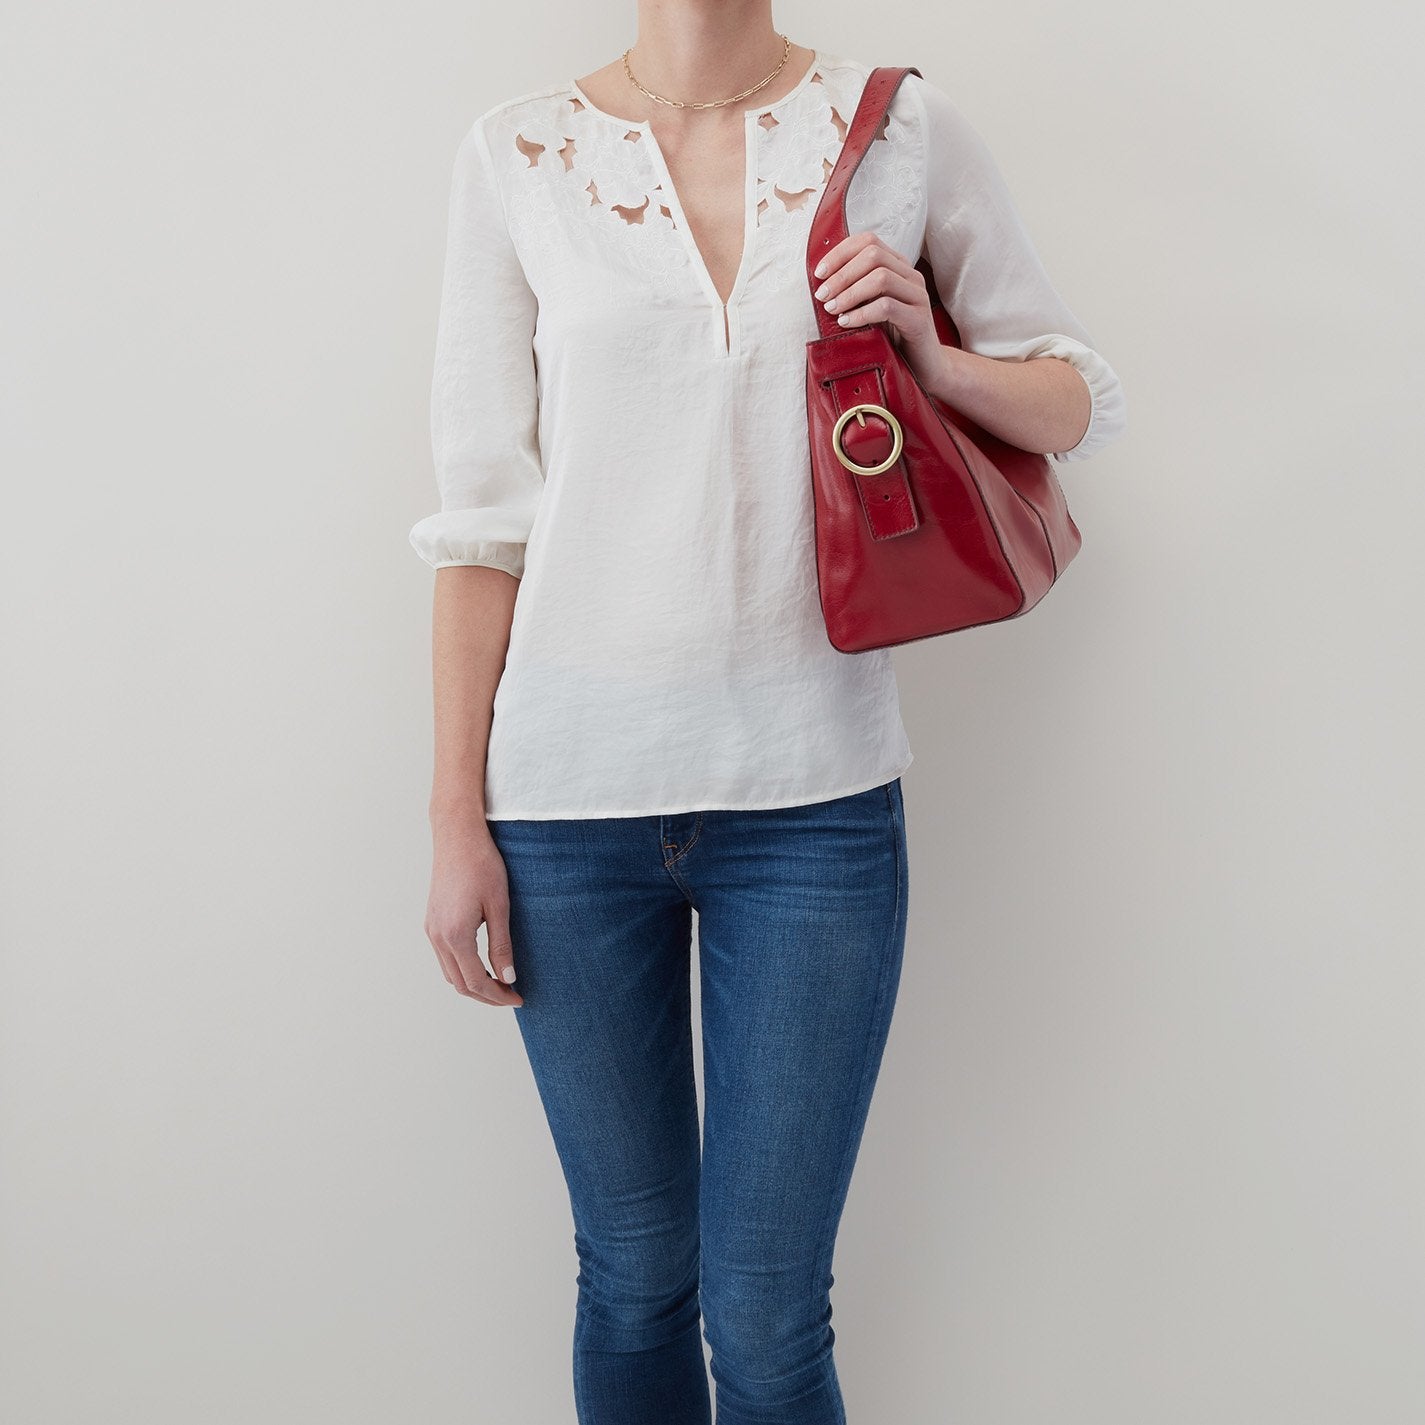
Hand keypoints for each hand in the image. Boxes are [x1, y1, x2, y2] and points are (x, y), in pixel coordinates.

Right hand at [423, 826, 523, 1006]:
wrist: (458, 837)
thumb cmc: (482, 865)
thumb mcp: (499, 906)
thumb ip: (501, 946)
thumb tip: (508, 978)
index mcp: (455, 935)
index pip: (476, 982)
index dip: (498, 996)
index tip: (519, 998)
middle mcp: (438, 937)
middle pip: (460, 984)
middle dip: (486, 996)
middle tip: (511, 995)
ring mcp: (431, 930)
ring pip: (450, 973)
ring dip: (473, 984)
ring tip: (500, 983)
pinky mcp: (431, 922)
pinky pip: (444, 957)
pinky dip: (462, 969)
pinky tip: (481, 964)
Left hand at [812, 230, 944, 386]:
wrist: (923, 366)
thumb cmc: (891, 337)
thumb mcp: (870, 308)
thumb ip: (855, 291)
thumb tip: (821, 284)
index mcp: (898, 267)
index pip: (868, 241)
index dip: (840, 253)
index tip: (819, 274)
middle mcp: (910, 276)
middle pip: (873, 255)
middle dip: (842, 274)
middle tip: (822, 295)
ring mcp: (918, 296)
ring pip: (881, 278)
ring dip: (850, 293)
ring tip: (832, 309)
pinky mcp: (919, 319)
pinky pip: (887, 307)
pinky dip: (862, 313)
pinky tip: (846, 323)